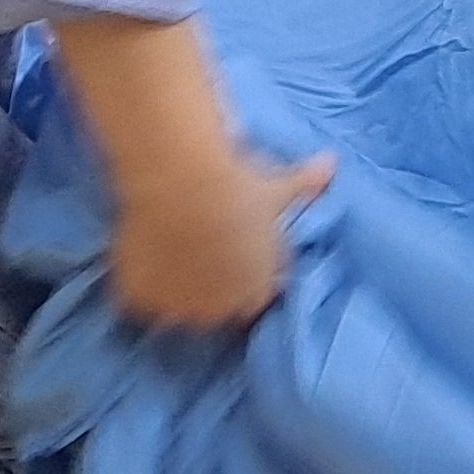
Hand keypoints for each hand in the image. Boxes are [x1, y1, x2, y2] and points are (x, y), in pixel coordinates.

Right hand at [106, 139, 337, 333]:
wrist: (184, 187)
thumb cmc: (240, 189)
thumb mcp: (278, 187)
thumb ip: (306, 184)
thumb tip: (332, 163)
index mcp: (257, 290)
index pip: (253, 298)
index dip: (243, 277)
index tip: (233, 255)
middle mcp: (219, 310)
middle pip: (214, 310)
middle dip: (211, 288)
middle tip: (200, 252)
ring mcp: (178, 309)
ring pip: (176, 308)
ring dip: (175, 289)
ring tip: (168, 253)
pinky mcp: (142, 300)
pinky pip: (141, 301)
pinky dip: (141, 285)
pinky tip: (142, 261)